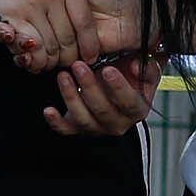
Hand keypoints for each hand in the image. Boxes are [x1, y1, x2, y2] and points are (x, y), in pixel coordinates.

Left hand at [40, 57, 160, 137]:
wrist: (116, 89)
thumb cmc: (130, 77)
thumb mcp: (146, 69)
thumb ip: (146, 67)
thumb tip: (137, 66)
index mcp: (137, 110)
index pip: (129, 102)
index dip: (119, 87)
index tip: (108, 70)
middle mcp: (118, 123)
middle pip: (103, 110)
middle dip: (89, 86)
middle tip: (79, 66)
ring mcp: (96, 128)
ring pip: (83, 118)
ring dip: (71, 96)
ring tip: (63, 76)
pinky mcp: (78, 128)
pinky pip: (65, 129)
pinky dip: (56, 121)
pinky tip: (49, 110)